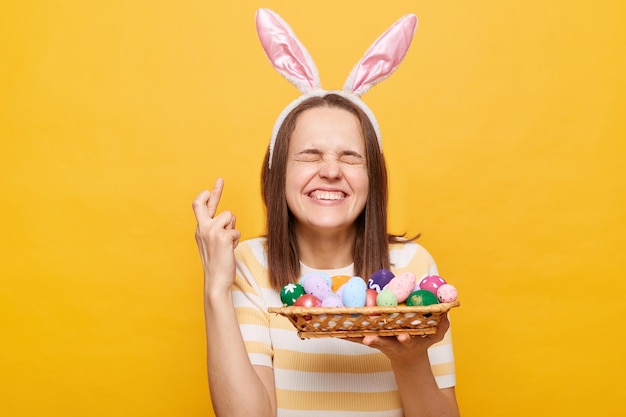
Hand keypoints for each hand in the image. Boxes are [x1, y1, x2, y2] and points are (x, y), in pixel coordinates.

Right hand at [192, 178, 240, 294]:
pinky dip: (236, 240)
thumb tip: (227, 218)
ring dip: (233, 228)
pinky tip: (230, 249)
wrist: (216, 280)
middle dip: (213, 192)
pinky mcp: (221, 236)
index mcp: (200, 229)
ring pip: (229, 216)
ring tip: (228, 244)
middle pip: (202, 203)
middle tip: (220, 180)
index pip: (200, 206)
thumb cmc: (217, 263)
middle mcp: (202, 228)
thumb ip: (217, 229)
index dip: (209, 195)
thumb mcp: (213, 243)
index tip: (215, 185)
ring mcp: (211, 231)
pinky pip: (236, 230)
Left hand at [346, 314, 449, 362]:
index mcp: (408, 340)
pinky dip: (345, 335)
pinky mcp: (369, 340)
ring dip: (353, 337)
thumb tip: (447, 311)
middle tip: (368, 338)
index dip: (405, 338)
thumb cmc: (421, 339)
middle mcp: (392, 343)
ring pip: (365, 340)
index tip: (404, 336)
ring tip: (341, 333)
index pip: (407, 339)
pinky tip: (333, 330)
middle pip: (383, 342)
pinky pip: (355, 338)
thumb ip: (442, 324)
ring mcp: (380, 342)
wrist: (407, 356)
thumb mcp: (434, 335)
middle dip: (376, 340)